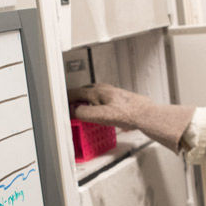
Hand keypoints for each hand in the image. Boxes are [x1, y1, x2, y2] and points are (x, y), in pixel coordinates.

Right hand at [68, 83, 194, 151]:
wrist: (146, 115)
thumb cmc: (128, 114)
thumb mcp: (101, 116)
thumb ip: (84, 112)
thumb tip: (73, 111)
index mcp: (97, 91)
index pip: (75, 92)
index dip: (65, 99)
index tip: (59, 104)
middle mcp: (104, 89)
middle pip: (83, 91)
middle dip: (74, 98)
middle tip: (68, 107)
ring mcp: (111, 93)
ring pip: (93, 94)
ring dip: (85, 101)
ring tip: (81, 110)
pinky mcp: (118, 99)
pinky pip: (101, 99)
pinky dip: (94, 104)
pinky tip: (98, 112)